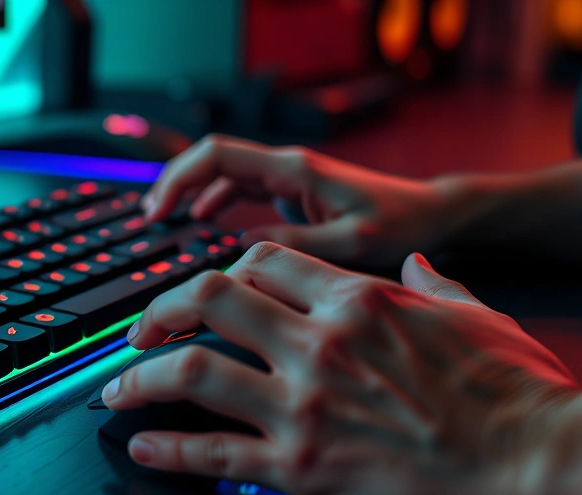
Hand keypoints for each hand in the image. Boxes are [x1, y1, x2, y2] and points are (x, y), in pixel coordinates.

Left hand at [102, 242, 581, 494]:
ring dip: (138, 379)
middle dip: (158, 311)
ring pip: (189, 373)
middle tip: (138, 332)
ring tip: (114, 392)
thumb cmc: (515, 397)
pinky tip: (142, 448)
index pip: (259, 262)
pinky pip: (211, 455)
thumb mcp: (476, 316)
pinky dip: (166, 451)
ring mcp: (304, 407)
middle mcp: (320, 344)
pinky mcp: (302, 470)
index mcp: (358, 300)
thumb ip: (434, 284)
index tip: (198, 291)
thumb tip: (419, 268)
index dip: (217, 272)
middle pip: (206, 299)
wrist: (539, 470)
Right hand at [142, 134, 463, 266]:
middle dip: (175, 183)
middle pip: (212, 160)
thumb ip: (296, 247)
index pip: (219, 156)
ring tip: (165, 222)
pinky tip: (203, 224)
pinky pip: (241, 190)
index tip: (159, 210)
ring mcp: (288, 178)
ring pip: (224, 174)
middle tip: (151, 217)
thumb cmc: (401, 224)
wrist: (431, 215)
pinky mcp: (292, 193)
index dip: (179, 179)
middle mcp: (286, 167)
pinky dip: (215, 202)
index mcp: (295, 170)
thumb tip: (242, 252)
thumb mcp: (351, 244)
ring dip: (191, 192)